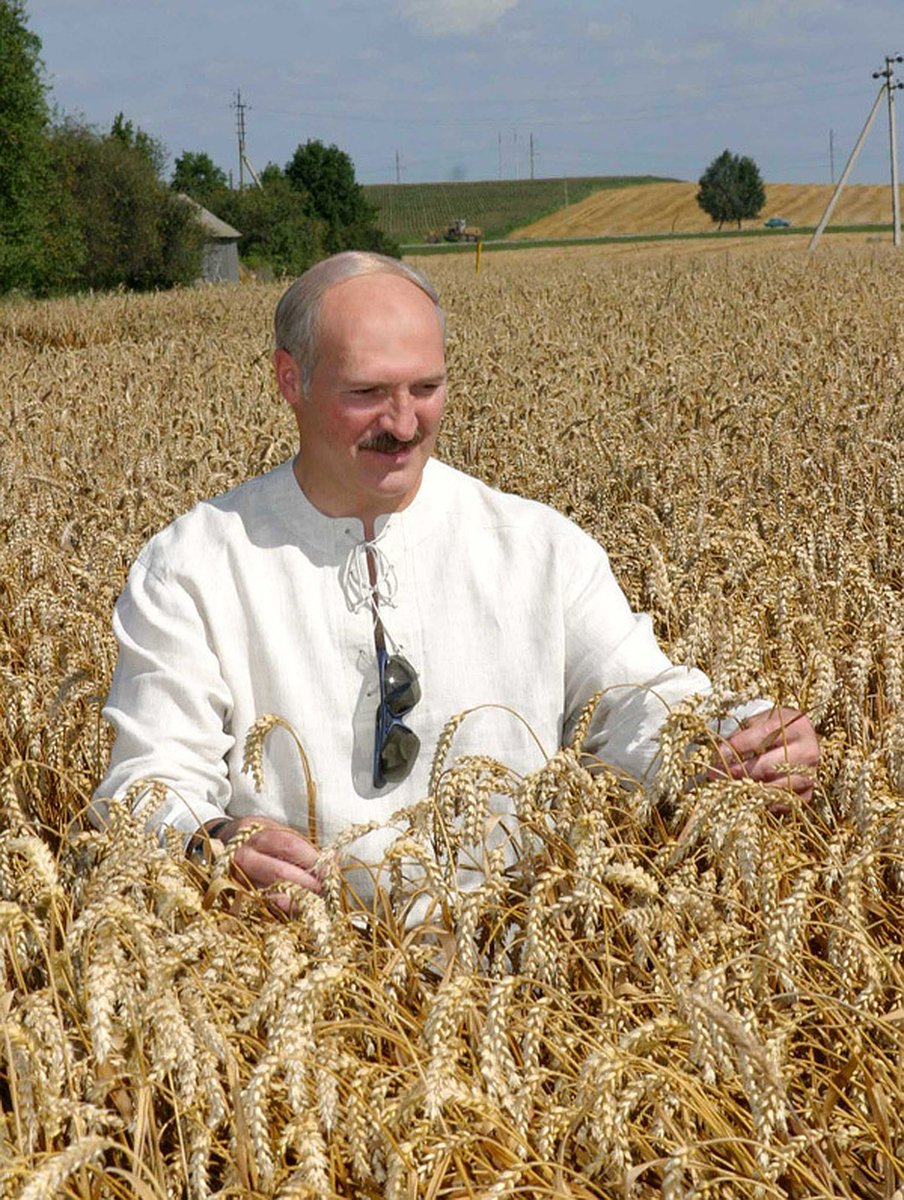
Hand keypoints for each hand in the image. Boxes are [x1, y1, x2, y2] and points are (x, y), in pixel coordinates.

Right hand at [207, 814, 322, 902]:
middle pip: (279, 872)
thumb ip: (297, 844)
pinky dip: (281, 910)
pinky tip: (295, 909)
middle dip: (307, 883)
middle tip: (324, 890)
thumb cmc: (254, 838)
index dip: (312, 858)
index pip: (288, 845)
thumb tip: (328, 863)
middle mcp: (240, 855)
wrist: (217, 844)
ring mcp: (234, 879)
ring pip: (269, 894)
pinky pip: (261, 907)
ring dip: (297, 900)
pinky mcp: (232, 898)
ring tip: (314, 902)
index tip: (329, 869)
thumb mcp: (272, 829)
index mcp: (252, 831)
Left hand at [709, 706, 818, 806]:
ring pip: (778, 786)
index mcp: (795, 726)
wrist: (797, 737)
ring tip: (732, 788)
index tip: (717, 756)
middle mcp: (808, 749)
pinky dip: (769, 803)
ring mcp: (811, 772)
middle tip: (719, 776)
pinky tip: (753, 798)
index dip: (736, 747)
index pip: (762, 737)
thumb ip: (741, 734)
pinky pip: (788, 802)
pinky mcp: (810, 791)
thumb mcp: (758, 722)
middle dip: (740, 772)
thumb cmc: (772, 727)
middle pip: (769, 766)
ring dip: (752, 789)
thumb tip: (719, 755)